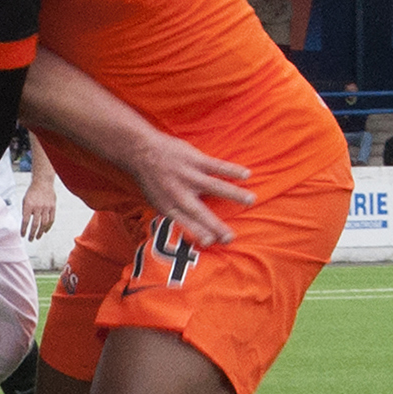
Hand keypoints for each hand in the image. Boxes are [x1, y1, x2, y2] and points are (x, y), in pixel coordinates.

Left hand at [19, 180, 56, 240]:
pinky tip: (45, 231)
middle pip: (35, 224)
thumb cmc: (32, 192)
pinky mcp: (53, 207)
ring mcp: (46, 207)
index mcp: (29, 205)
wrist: (43, 182)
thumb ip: (25, 211)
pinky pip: (51, 219)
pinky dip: (48, 227)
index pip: (25, 221)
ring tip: (37, 237)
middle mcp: (38, 207)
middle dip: (32, 234)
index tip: (22, 235)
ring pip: (44, 223)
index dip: (24, 229)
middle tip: (30, 239)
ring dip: (40, 232)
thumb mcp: (25, 200)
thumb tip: (25, 223)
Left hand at [117, 131, 253, 245]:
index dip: (198, 233)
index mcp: (169, 206)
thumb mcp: (157, 202)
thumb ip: (175, 215)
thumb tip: (194, 232)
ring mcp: (188, 176)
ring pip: (214, 186)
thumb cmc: (151, 180)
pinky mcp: (194, 160)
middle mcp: (179, 193)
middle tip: (230, 237)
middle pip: (200, 213)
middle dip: (215, 226)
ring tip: (251, 200)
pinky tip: (246, 174)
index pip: (186, 224)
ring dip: (234, 194)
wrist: (141, 151)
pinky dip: (232, 170)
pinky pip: (217, 166)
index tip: (211, 242)